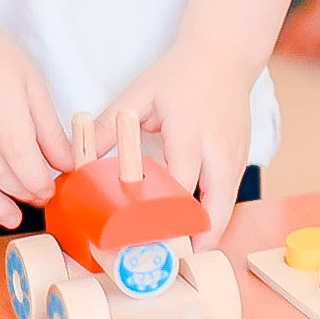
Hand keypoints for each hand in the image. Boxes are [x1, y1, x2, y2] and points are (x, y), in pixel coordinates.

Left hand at [104, 44, 255, 244]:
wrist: (226, 56)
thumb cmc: (181, 73)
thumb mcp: (140, 93)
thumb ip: (109, 126)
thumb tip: (78, 160)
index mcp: (189, 131)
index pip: (179, 184)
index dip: (162, 215)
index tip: (142, 238)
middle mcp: (217, 148)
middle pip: (215, 207)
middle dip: (195, 238)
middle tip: (169, 262)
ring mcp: (234, 154)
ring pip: (226, 206)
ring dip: (207, 232)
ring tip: (181, 256)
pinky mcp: (242, 157)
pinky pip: (229, 195)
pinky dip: (214, 215)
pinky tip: (194, 228)